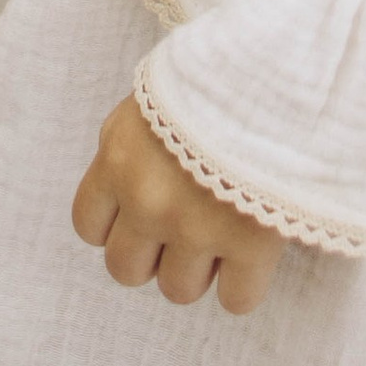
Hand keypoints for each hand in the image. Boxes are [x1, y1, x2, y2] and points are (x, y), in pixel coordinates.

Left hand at [71, 96, 283, 313]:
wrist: (277, 65)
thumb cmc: (215, 75)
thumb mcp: (154, 99)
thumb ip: (134, 149)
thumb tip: (129, 193)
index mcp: (118, 159)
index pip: (88, 225)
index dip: (116, 224)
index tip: (140, 212)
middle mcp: (147, 200)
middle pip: (125, 270)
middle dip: (151, 255)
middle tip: (181, 228)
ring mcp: (196, 228)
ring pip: (178, 290)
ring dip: (198, 269)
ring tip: (221, 232)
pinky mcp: (249, 245)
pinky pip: (236, 299)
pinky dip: (244, 283)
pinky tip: (252, 250)